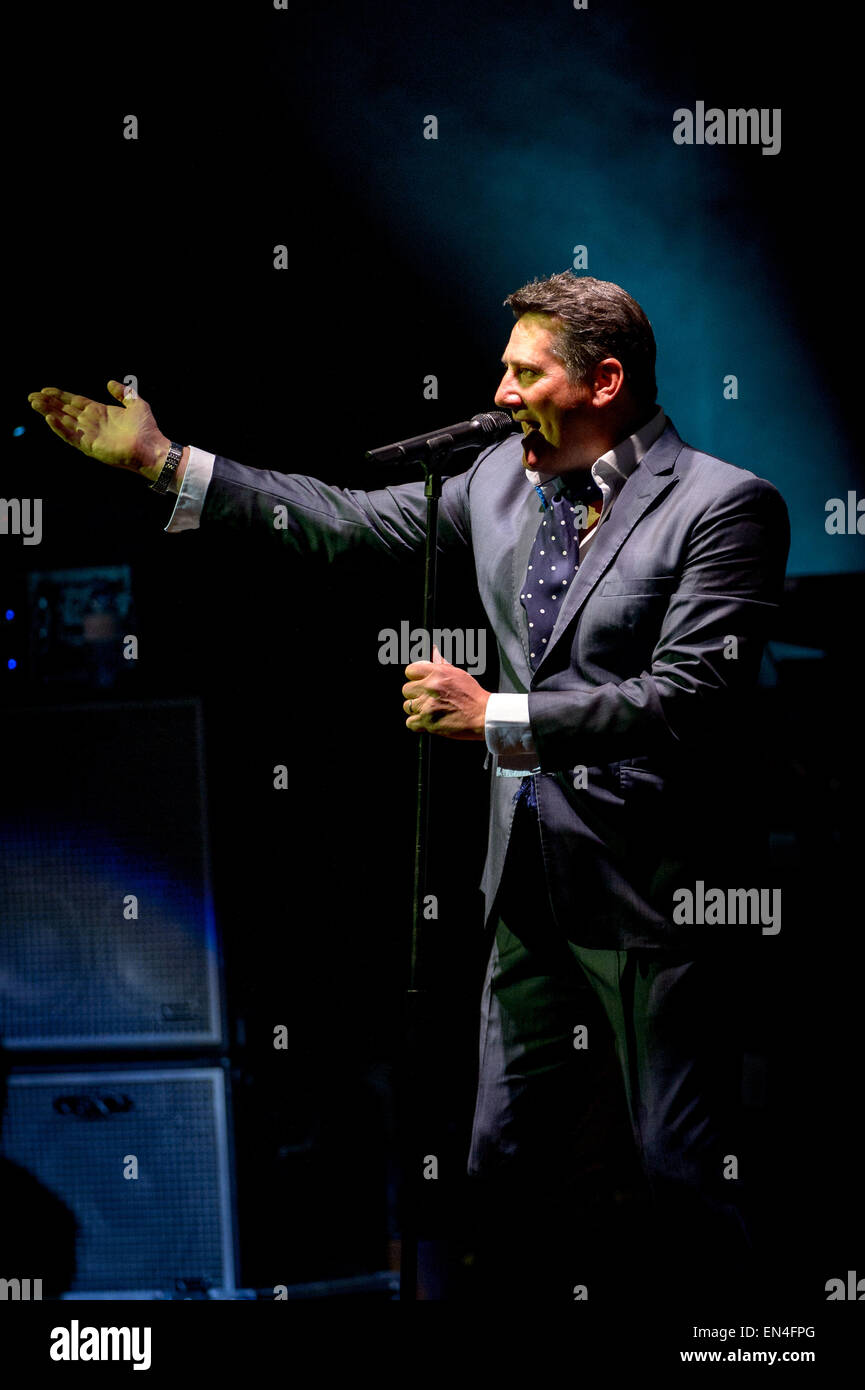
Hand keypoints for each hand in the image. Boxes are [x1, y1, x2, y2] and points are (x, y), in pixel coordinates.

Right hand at [28, 380, 171, 477]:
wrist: (152, 447)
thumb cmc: (146, 429)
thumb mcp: (136, 403)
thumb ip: (123, 393)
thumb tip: (110, 383)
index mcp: (100, 412)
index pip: (74, 402)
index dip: (60, 395)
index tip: (46, 389)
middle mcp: (91, 423)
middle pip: (65, 410)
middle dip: (48, 403)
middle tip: (32, 396)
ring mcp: (89, 435)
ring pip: (63, 422)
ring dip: (48, 413)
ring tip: (34, 403)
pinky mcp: (89, 446)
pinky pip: (70, 436)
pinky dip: (59, 428)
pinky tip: (49, 418)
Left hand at [402, 645, 489, 739]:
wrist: (483, 715)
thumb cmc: (473, 695)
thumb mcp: (458, 674)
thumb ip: (441, 663)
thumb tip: (434, 649)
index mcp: (438, 673)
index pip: (410, 670)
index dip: (415, 677)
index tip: (420, 683)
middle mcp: (431, 687)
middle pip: (406, 689)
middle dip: (415, 695)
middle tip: (426, 699)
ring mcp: (427, 705)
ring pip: (407, 706)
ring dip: (416, 710)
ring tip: (429, 710)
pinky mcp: (428, 722)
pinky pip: (410, 722)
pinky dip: (417, 724)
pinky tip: (427, 721)